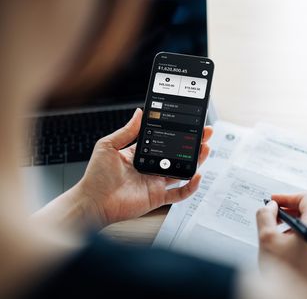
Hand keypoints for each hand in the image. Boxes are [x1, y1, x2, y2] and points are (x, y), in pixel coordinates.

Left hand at [78, 108, 212, 226]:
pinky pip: (179, 193)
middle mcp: (151, 168)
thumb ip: (127, 131)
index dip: (178, 132)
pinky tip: (196, 176)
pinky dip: (190, 186)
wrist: (93, 202)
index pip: (164, 140)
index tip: (189, 123)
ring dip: (196, 161)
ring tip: (205, 149)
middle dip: (193, 144)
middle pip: (178, 154)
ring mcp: (156, 183)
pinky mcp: (158, 197)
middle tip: (205, 134)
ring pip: (182, 171)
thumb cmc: (96, 176)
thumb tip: (139, 112)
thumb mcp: (108, 146)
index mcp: (141, 154)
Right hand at [256, 193, 306, 296]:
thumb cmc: (283, 275)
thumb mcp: (266, 237)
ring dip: (291, 225)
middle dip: (288, 211)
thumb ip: (266, 215)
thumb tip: (270, 207)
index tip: (274, 201)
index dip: (287, 197)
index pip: (306, 199)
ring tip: (276, 234)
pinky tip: (283, 247)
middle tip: (272, 215)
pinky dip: (297, 237)